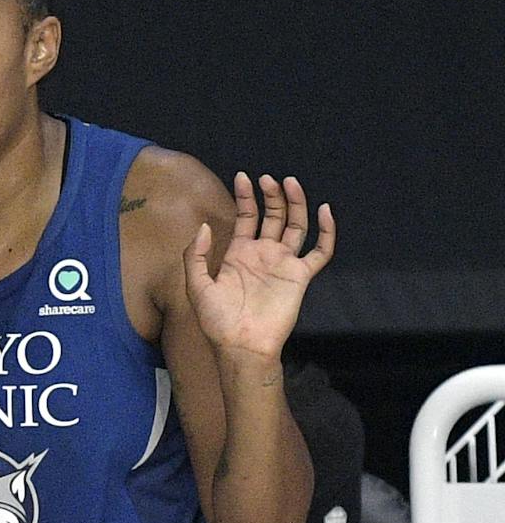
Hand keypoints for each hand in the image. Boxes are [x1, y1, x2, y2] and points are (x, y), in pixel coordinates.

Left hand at [184, 174, 334, 359]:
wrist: (240, 346)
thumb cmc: (217, 321)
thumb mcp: (196, 285)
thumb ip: (196, 255)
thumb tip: (205, 226)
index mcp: (239, 253)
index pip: (246, 217)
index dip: (245, 197)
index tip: (243, 177)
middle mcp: (263, 254)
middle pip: (272, 216)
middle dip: (271, 195)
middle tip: (268, 178)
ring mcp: (283, 263)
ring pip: (296, 226)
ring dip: (295, 204)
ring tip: (290, 183)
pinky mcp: (300, 276)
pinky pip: (320, 251)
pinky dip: (326, 231)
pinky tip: (325, 211)